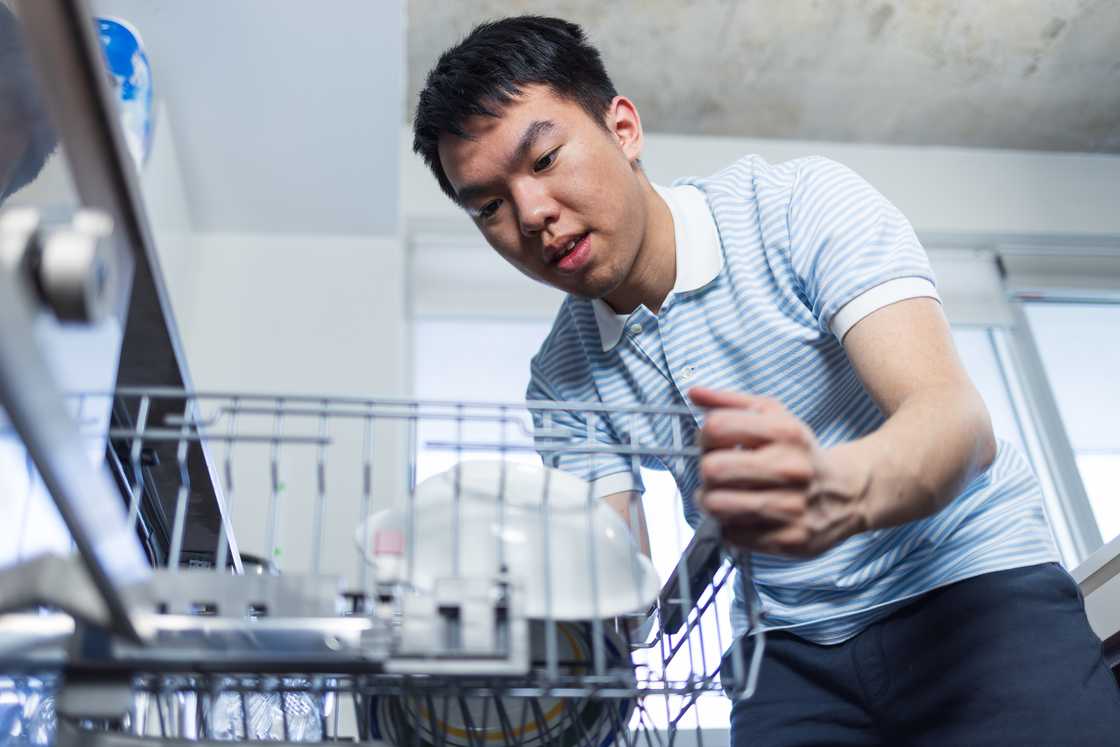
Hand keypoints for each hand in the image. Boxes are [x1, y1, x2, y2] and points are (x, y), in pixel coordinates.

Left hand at [689, 387, 870, 557]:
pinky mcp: (788, 539)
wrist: (848, 492)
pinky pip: (731, 534)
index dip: (704, 436)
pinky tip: (743, 515)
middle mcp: (789, 468)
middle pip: (712, 469)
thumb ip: (730, 403)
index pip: (716, 427)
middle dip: (705, 471)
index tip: (713, 443)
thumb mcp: (773, 416)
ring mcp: (790, 506)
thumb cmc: (800, 452)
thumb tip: (694, 392)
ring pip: (717, 504)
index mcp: (785, 432)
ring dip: (711, 500)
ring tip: (723, 495)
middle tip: (716, 473)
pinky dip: (729, 526)